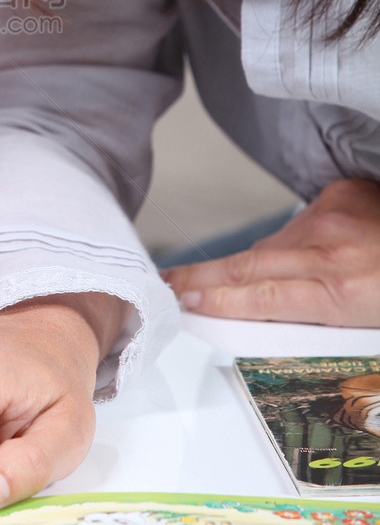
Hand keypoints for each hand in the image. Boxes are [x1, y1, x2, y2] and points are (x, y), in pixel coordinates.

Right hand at [161, 178, 379, 325]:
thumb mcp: (371, 326)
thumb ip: (325, 325)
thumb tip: (275, 328)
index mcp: (345, 291)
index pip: (263, 297)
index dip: (217, 301)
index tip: (183, 303)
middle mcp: (331, 250)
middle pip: (250, 266)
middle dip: (201, 278)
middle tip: (165, 285)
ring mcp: (333, 217)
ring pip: (271, 245)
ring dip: (238, 265)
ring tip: (197, 280)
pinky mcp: (339, 195)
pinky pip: (298, 224)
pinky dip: (286, 242)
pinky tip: (280, 257)